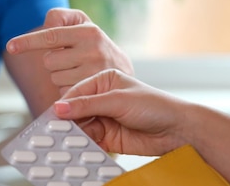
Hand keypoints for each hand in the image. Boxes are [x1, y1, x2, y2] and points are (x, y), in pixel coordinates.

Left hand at [7, 8, 133, 94]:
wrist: (123, 75)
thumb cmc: (94, 46)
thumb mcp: (82, 25)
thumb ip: (60, 19)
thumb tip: (47, 24)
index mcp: (88, 32)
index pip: (51, 36)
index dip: (28, 41)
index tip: (10, 46)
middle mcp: (93, 51)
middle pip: (49, 61)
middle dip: (55, 62)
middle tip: (71, 60)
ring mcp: (94, 74)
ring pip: (55, 78)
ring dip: (61, 77)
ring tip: (79, 72)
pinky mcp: (93, 94)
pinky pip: (63, 93)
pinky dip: (68, 91)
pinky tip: (82, 85)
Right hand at [52, 69, 189, 155]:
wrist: (177, 130)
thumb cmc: (154, 106)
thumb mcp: (118, 101)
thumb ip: (87, 105)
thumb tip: (59, 107)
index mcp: (103, 81)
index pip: (76, 92)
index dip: (64, 104)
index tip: (52, 115)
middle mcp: (101, 99)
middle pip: (75, 111)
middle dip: (66, 122)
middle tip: (54, 131)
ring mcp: (104, 118)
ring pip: (80, 127)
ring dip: (73, 135)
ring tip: (65, 142)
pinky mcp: (107, 137)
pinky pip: (88, 140)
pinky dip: (82, 145)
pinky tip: (78, 148)